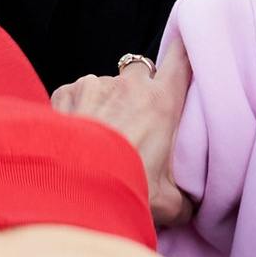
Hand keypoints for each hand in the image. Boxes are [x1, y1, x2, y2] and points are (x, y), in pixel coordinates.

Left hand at [52, 35, 195, 228]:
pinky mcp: (66, 92)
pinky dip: (77, 109)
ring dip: (106, 102)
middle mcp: (130, 86)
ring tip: (100, 138)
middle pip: (142, 71)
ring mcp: (95, 85)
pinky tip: (76, 136)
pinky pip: (76, 93)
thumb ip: (185, 199)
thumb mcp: (169, 203)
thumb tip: (189, 208)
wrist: (72, 189)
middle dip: (141, 87)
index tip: (188, 48)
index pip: (183, 58)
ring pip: (107, 85)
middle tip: (136, 119)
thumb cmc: (124, 191)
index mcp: (162, 103)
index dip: (187, 48)